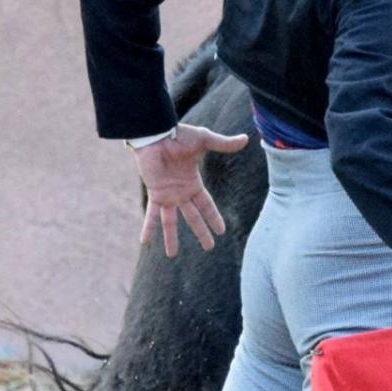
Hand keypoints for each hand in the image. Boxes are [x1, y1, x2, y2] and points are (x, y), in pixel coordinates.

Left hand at [133, 123, 247, 256]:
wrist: (156, 134)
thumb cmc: (179, 135)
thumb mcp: (204, 140)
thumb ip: (223, 144)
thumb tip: (246, 138)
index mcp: (193, 184)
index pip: (207, 205)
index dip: (214, 217)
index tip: (221, 231)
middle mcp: (181, 193)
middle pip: (193, 218)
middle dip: (201, 233)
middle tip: (209, 248)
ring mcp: (168, 196)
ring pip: (172, 222)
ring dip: (172, 238)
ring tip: (172, 255)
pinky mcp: (156, 194)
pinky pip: (152, 215)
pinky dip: (148, 228)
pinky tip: (145, 243)